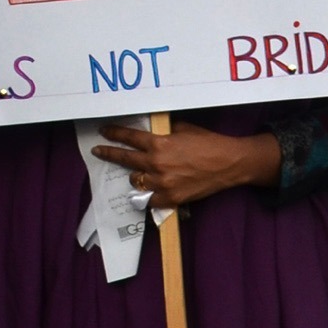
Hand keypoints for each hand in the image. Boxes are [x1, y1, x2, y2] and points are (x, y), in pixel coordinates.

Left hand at [93, 120, 280, 206]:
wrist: (229, 163)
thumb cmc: (210, 142)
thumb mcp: (186, 129)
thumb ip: (166, 132)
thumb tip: (154, 132)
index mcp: (159, 144)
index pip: (129, 138)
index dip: (114, 134)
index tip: (104, 132)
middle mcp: (155, 163)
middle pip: (125, 159)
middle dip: (109, 154)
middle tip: (98, 151)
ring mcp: (161, 183)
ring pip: (135, 180)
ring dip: (136, 174)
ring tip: (140, 172)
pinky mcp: (169, 197)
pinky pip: (147, 198)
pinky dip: (147, 194)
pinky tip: (148, 190)